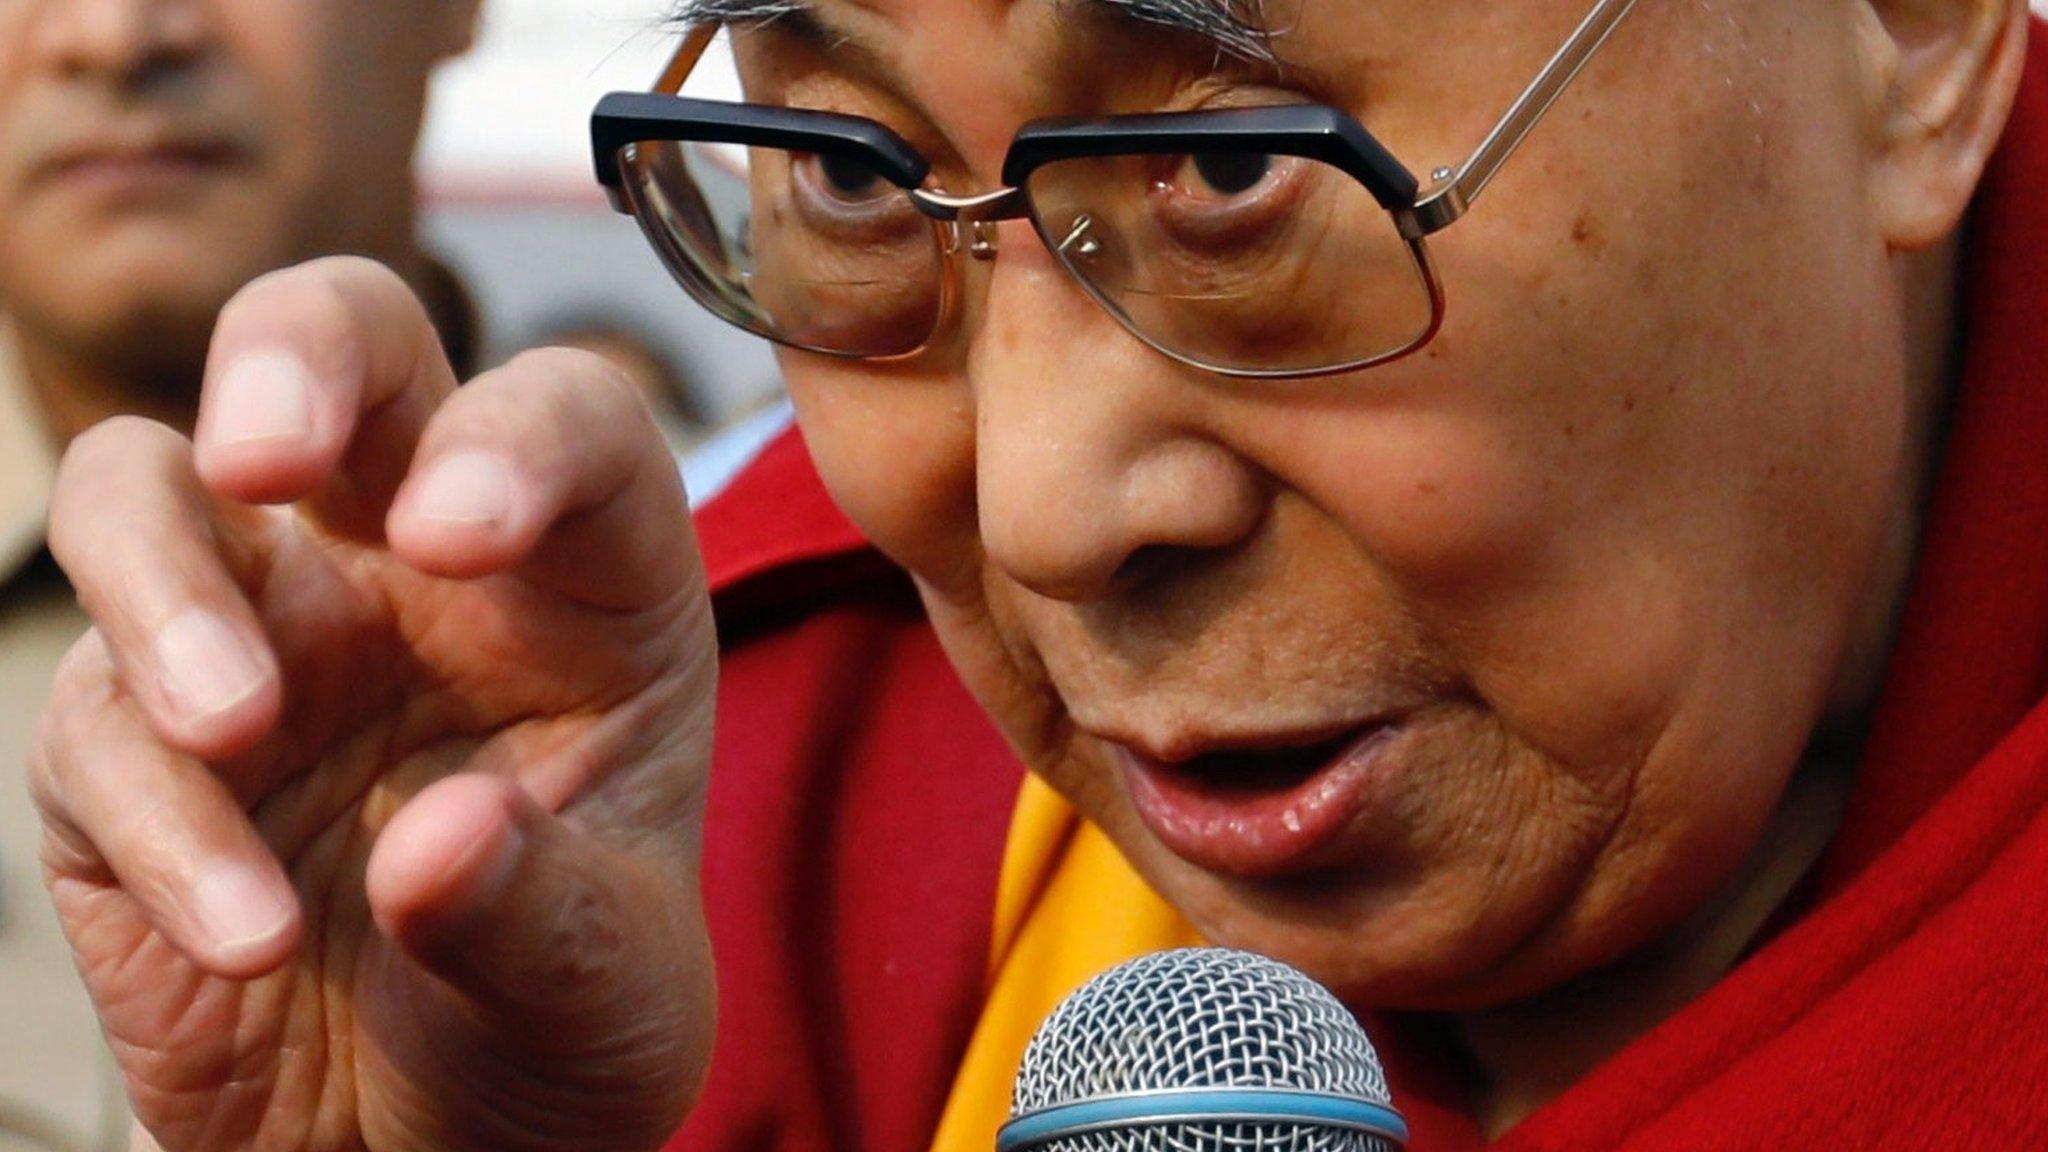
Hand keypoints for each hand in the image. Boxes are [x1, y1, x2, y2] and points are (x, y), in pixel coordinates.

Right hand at [29, 258, 716, 1151]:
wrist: (428, 1146)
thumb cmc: (561, 1022)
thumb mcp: (609, 992)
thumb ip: (546, 915)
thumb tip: (440, 843)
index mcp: (582, 582)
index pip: (565, 422)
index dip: (513, 439)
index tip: (456, 537)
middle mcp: (414, 569)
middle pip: (342, 345)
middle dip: (290, 357)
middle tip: (262, 454)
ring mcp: (262, 635)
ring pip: (149, 488)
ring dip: (165, 586)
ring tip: (238, 727)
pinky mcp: (129, 747)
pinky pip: (93, 723)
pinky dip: (153, 816)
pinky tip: (244, 933)